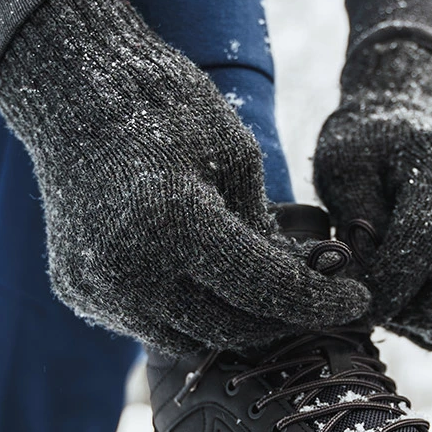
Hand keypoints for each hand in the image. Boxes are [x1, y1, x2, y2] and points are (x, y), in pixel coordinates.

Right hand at [0, 0, 369, 353]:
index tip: (358, 299)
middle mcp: (131, 272)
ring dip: (233, 324)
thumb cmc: (166, 108)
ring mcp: (99, 289)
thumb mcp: (237, 157)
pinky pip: (149, 324)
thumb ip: (266, 232)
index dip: (321, 302)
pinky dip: (185, 313)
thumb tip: (301, 287)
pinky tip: (205, 280)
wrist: (73, 90)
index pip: (268, 290)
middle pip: (231, 329)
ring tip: (263, 292)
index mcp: (177, 226)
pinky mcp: (79, 292)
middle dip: (282, 320)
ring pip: (190, 340)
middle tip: (315, 300)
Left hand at [313, 40, 431, 349]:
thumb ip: (354, 217)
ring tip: (399, 313)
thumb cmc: (370, 147)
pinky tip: (418, 313)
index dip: (391, 282)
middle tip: (384, 313)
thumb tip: (367, 274)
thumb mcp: (344, 165)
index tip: (359, 304)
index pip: (427, 239)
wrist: (413, 123)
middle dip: (428, 311)